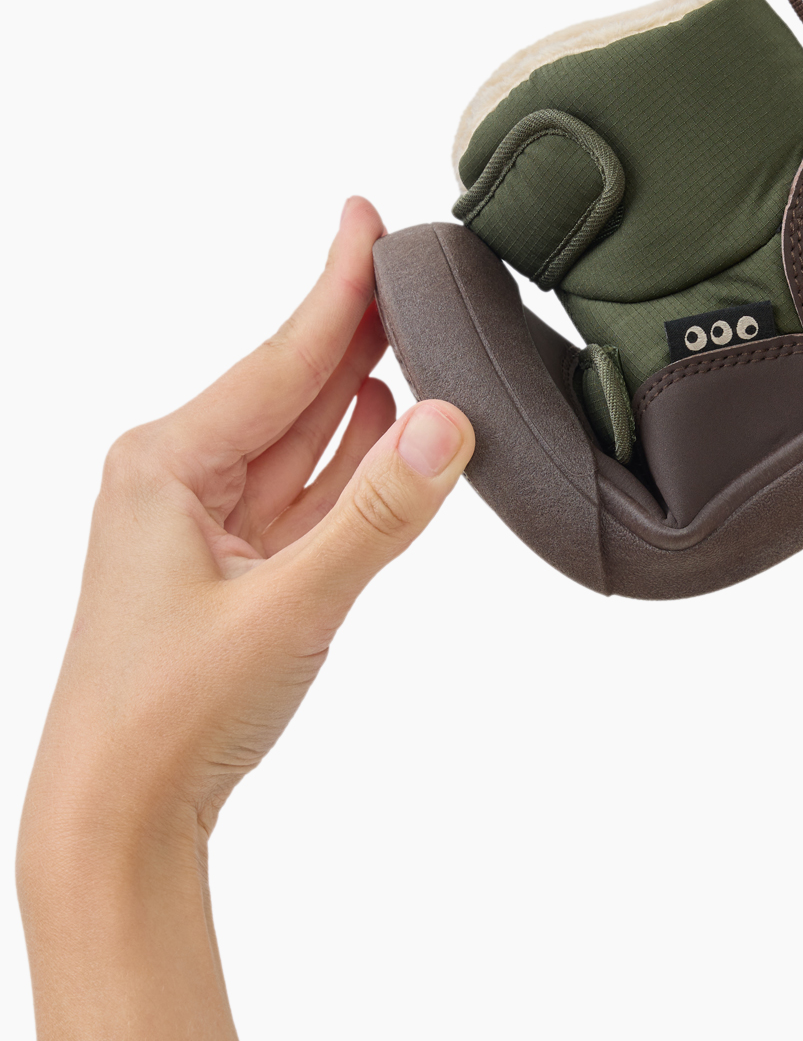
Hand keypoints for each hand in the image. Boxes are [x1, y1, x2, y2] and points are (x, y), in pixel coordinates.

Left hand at [23, 195, 473, 855]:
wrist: (114, 824)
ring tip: (414, 324)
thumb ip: (375, 515)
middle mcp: (181, 480)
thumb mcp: (286, 611)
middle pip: (291, 384)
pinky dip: (352, 457)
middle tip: (413, 258)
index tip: (367, 216)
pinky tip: (385, 417)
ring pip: (303, 436)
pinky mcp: (238, 571)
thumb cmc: (165, 718)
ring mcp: (208, 526)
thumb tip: (449, 420)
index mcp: (166, 464)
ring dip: (359, 386)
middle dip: (353, 324)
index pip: (279, 358)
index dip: (336, 286)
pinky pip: (307, 491)